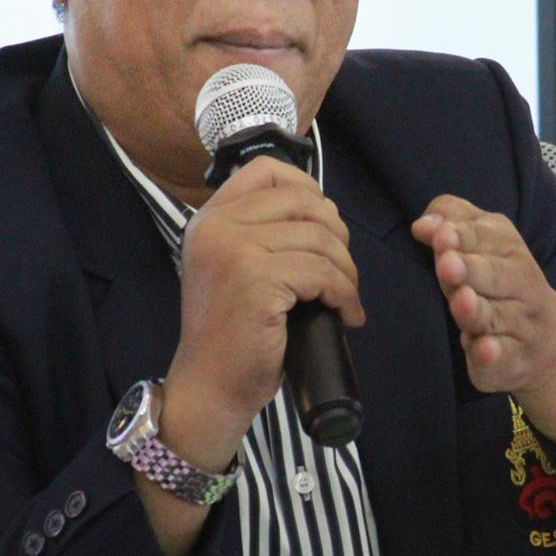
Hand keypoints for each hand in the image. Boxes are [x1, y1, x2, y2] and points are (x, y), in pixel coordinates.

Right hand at [162, 157, 363, 469]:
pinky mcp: (256, 281)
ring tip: (345, 298)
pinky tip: (346, 314)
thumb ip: (262, 233)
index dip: (306, 187)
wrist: (210, 386)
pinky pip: (323, 273)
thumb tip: (324, 210)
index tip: (324, 222)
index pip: (266, 170)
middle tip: (342, 271)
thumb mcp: (235, 267)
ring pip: (320, 238)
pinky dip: (345, 294)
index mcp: (210, 219)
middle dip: (337, 234)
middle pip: (303, 202)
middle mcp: (216, 227)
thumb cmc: (231, 333)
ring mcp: (234, 251)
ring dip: (346, 271)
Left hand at [409, 195, 555, 395]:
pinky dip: (494, 357)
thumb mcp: (486, 243)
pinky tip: (483, 350)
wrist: (553, 343)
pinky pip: (505, 360)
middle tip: (446, 264)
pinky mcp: (512, 364)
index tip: (442, 235)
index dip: (464, 237)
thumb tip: (422, 225)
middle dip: (471, 270)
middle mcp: (520, 288)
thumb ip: (455, 223)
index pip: (488, 239)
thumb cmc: (501, 284)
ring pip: (497, 318)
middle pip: (495, 277)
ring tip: (460, 301)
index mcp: (510, 252)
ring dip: (477, 311)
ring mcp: (519, 328)